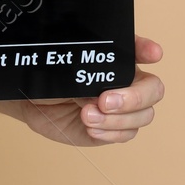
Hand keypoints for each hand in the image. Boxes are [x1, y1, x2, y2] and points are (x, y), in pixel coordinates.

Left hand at [0, 35, 163, 145]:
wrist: (32, 99)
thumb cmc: (49, 76)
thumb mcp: (64, 68)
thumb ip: (86, 75)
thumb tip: (102, 93)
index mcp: (117, 58)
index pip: (141, 49)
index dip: (148, 50)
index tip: (152, 53)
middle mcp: (126, 81)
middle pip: (153, 89)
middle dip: (133, 97)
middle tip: (104, 101)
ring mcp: (122, 107)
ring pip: (143, 116)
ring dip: (117, 119)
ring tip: (86, 115)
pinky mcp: (112, 129)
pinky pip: (126, 134)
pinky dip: (110, 132)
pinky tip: (91, 127)